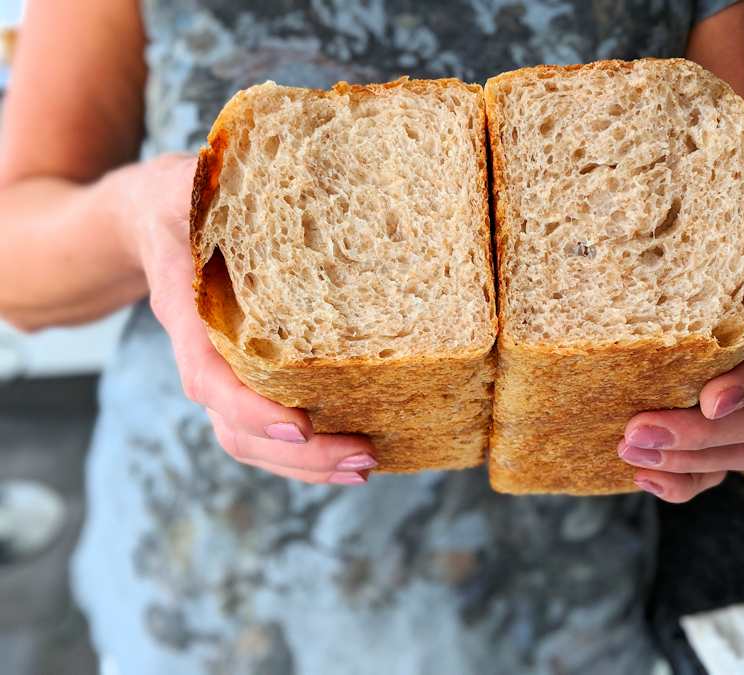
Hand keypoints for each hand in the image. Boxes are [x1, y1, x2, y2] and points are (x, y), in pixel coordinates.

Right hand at [119, 153, 377, 484]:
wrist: (150, 222)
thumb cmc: (175, 201)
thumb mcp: (180, 183)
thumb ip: (193, 184)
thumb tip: (216, 178)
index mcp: (188, 316)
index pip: (209, 378)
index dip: (250, 408)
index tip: (300, 425)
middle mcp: (205, 355)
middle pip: (237, 429)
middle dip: (300, 455)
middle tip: (363, 457)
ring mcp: (223, 371)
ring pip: (252, 440)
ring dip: (308, 465)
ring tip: (366, 465)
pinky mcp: (245, 373)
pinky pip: (267, 427)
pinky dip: (306, 451)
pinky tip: (351, 448)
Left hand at [618, 221, 743, 502]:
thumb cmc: (725, 234)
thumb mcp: (713, 220)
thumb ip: (670, 221)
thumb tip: (600, 192)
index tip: (709, 399)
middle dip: (698, 434)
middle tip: (635, 432)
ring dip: (689, 462)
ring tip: (631, 454)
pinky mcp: (740, 412)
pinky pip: (728, 460)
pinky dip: (690, 479)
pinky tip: (647, 477)